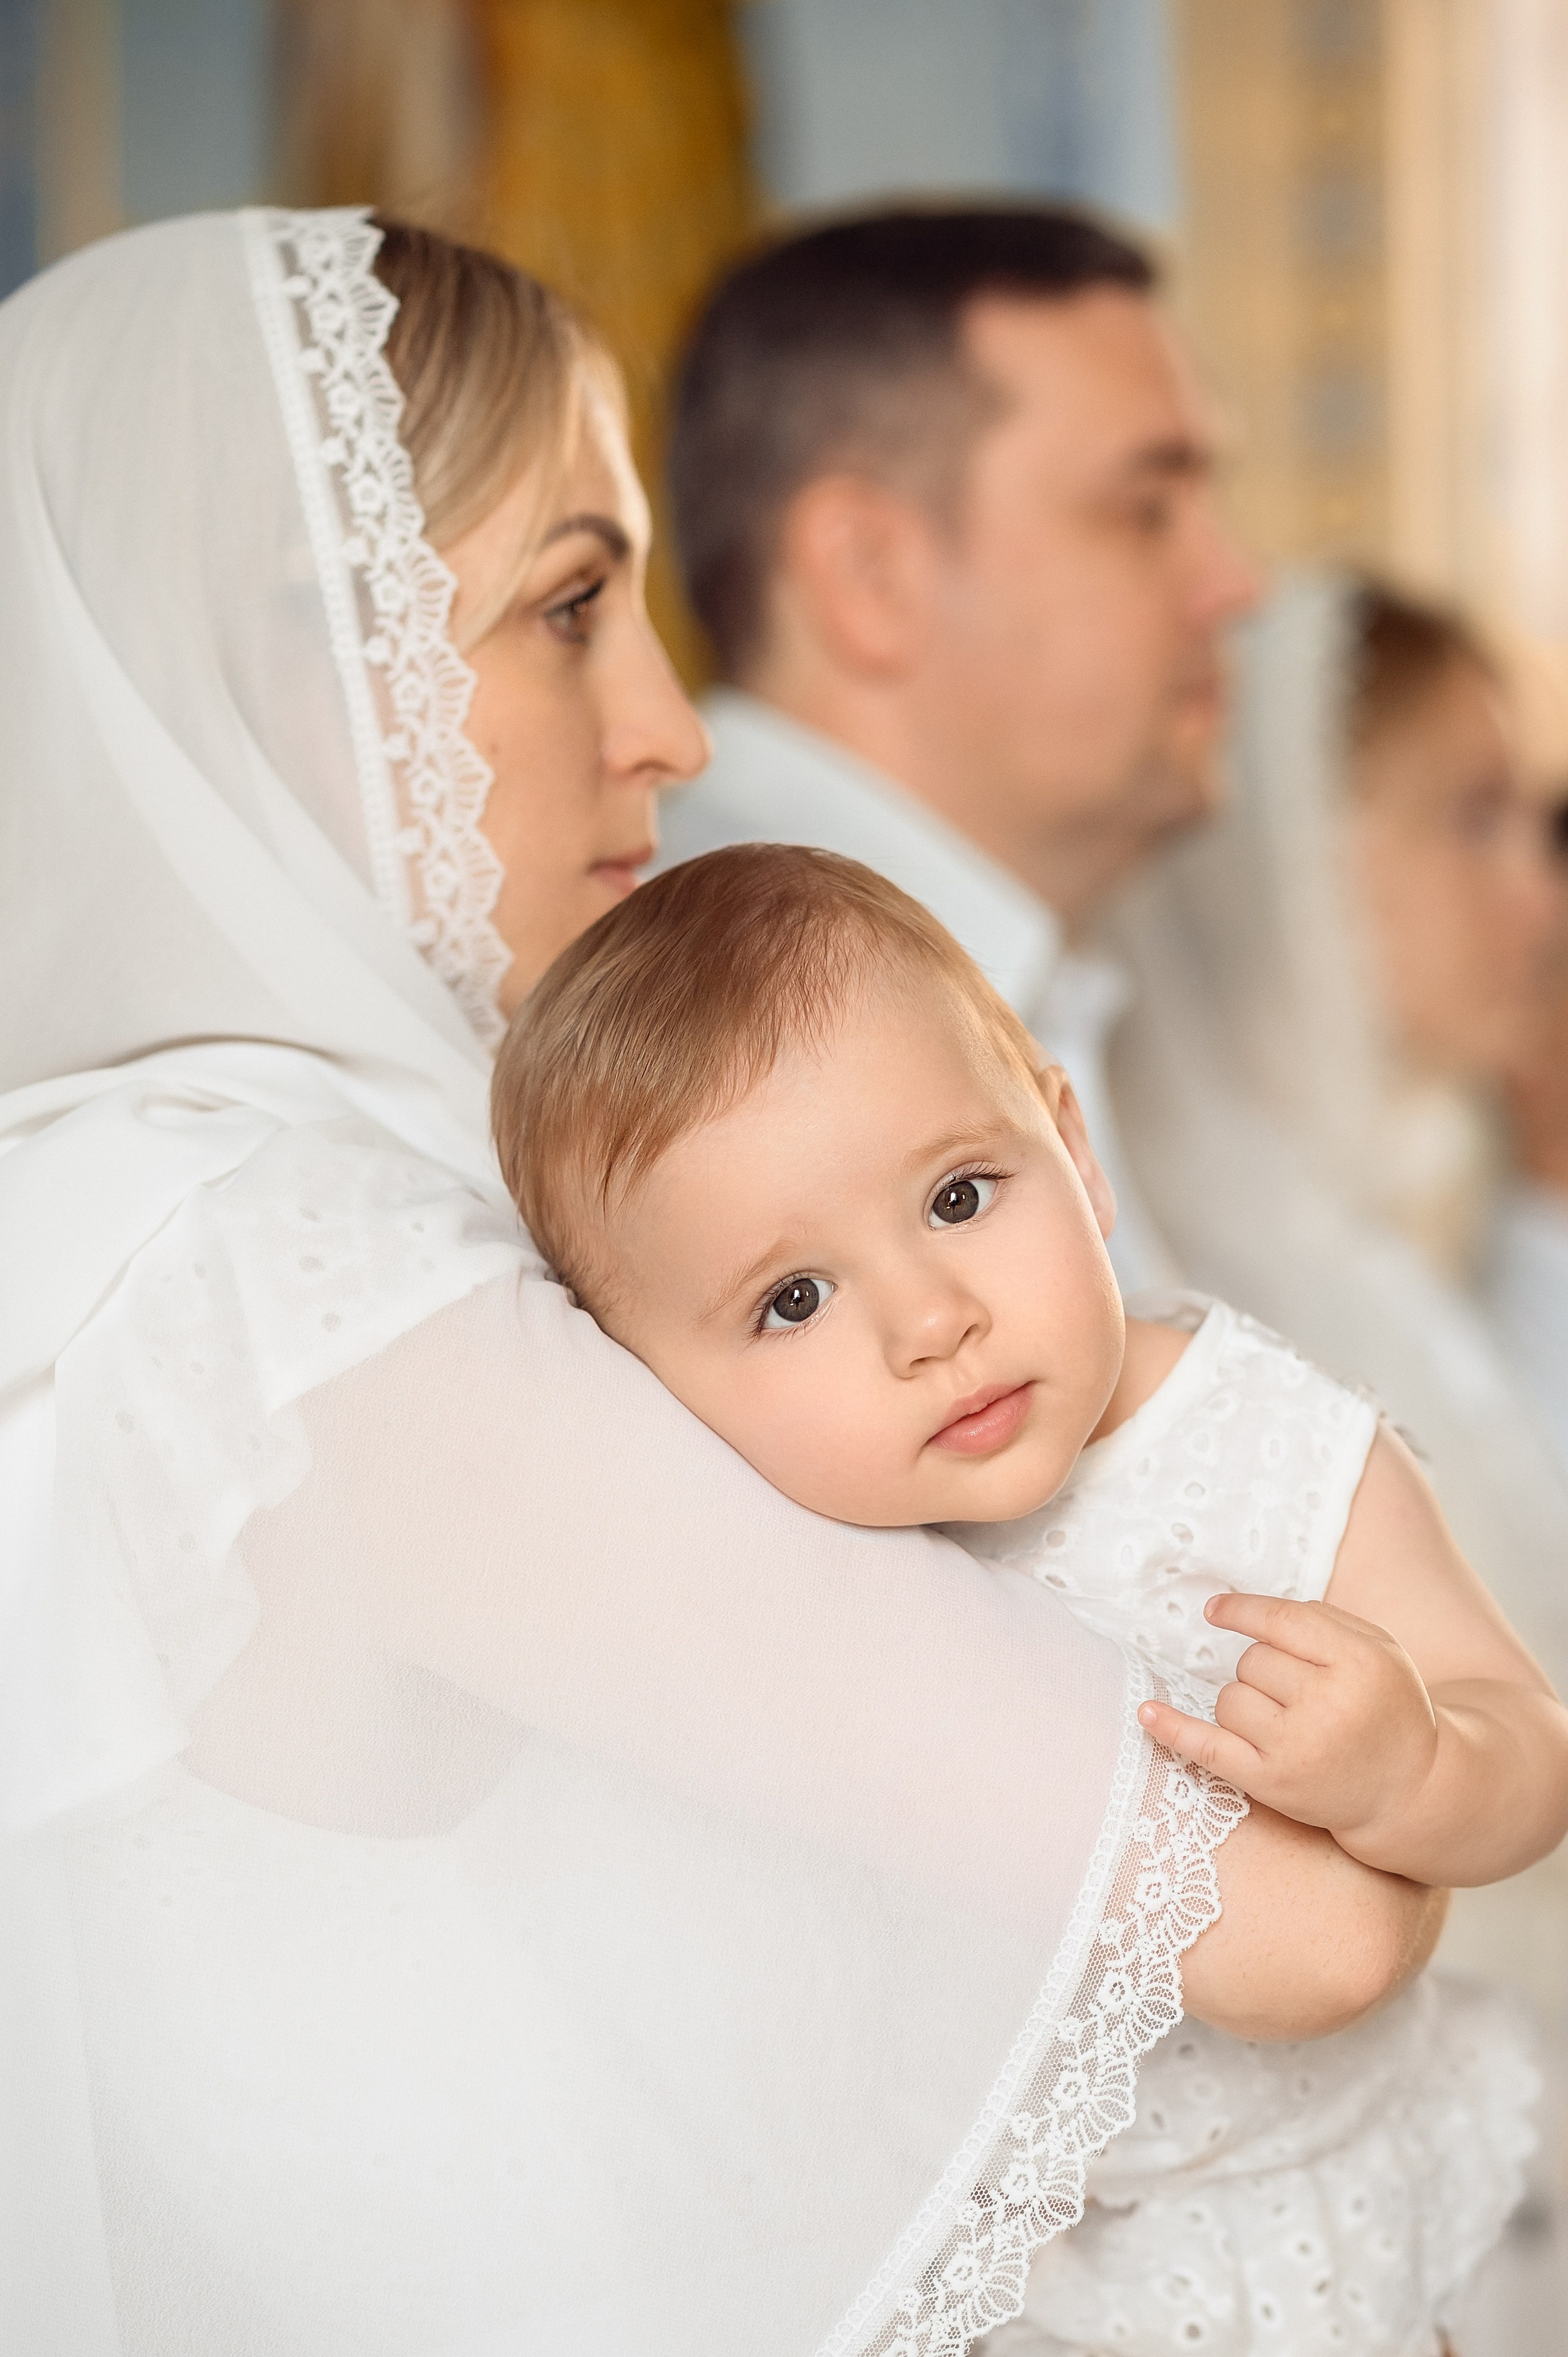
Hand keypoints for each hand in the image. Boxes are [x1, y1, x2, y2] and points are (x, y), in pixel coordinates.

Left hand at [1137, 1593, 1440, 1870]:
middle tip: (1300, 1696)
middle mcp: (1327, 1705)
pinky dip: (1173, 1730)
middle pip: (1253, 1661)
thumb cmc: (1385, 1707)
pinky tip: (1146, 1713)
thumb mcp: (1376, 1650)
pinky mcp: (1273, 1785)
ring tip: (1287, 1723)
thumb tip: (1238, 1607)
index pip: (1282, 1620)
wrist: (1411, 1789)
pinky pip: (1208, 1747)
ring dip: (1246, 1704)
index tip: (1215, 1609)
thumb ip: (1318, 1620)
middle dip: (1265, 1671)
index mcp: (1358, 1662)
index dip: (1242, 1611)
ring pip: (1229, 1699)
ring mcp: (1296, 1748)